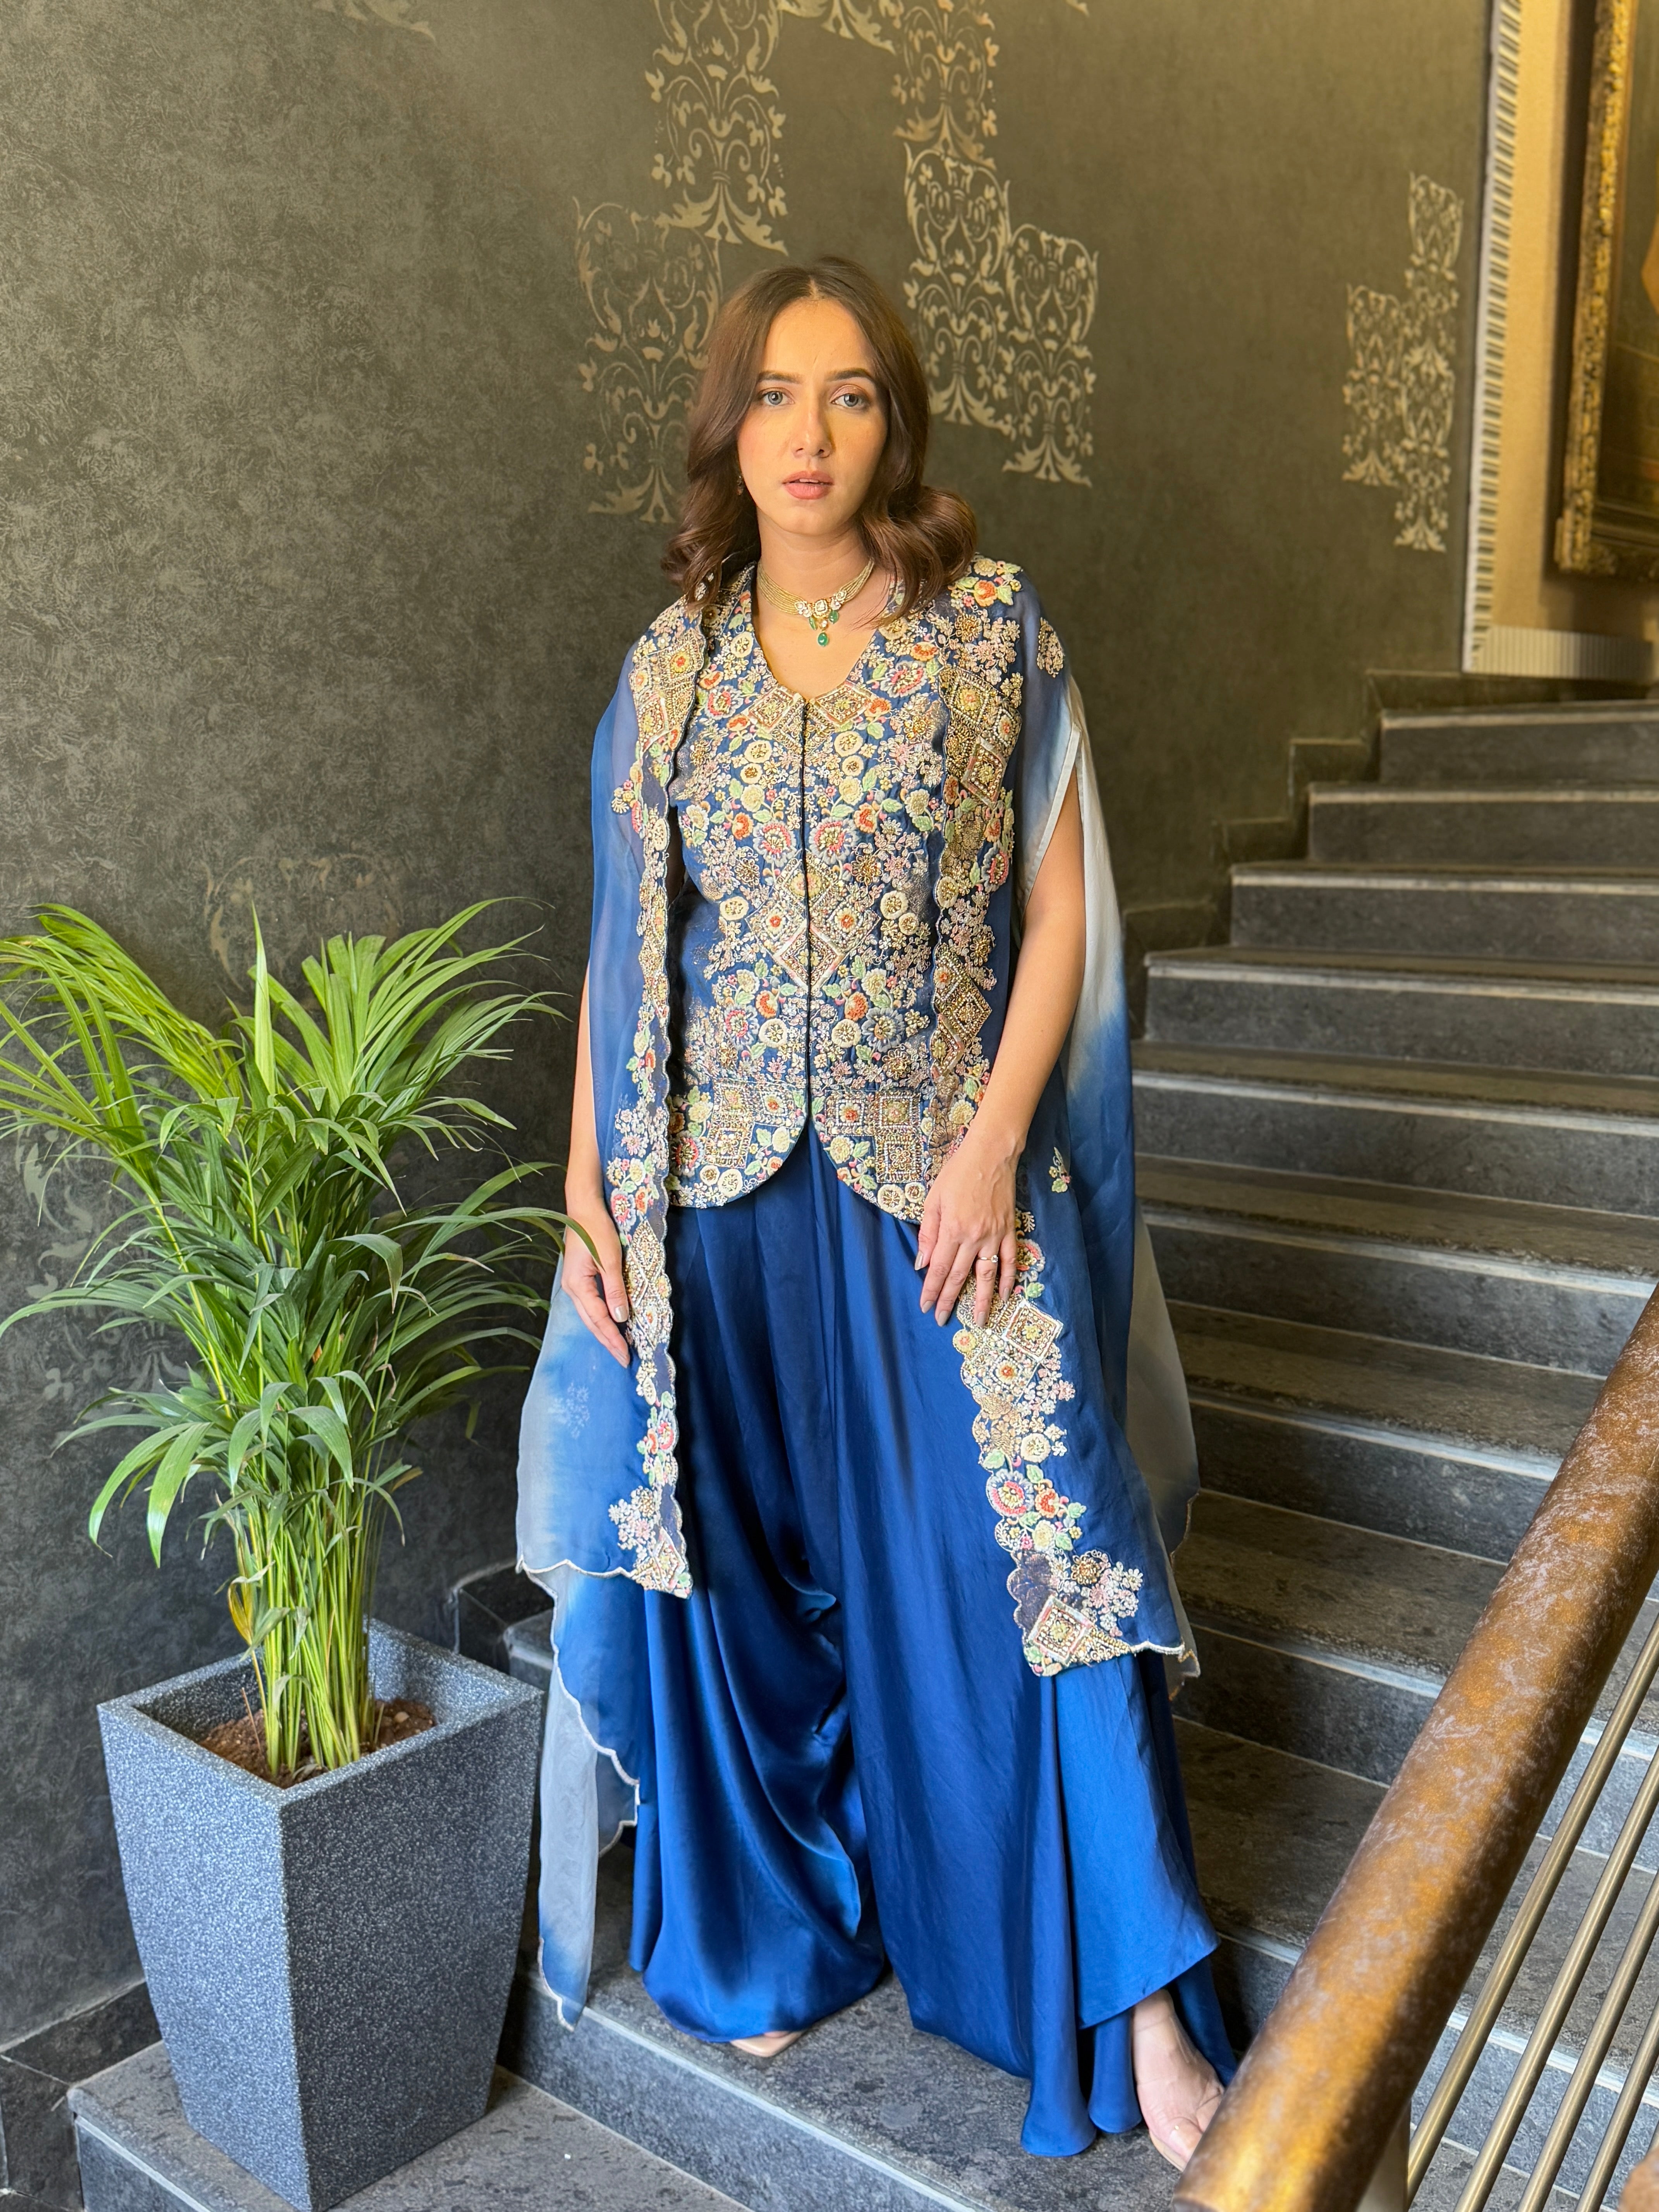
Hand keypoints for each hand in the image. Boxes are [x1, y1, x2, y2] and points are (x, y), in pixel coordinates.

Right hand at [564, 1187, 630, 1365]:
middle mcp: (571, 1288)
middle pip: (591, 1322)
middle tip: (624, 1360)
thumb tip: (621, 1317)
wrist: (583, 1208)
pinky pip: (590, 1305)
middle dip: (608, 1342)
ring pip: (589, 1315)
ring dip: (604, 1332)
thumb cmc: (596, 1229)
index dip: (612, 1338)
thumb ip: (615, 1289)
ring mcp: (573, 1284)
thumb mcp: (609, 1259)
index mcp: (577, 1285)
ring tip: (618, 1348)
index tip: (625, 1355)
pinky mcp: (579, 1278)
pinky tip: (610, 1324)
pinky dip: (601, 1318)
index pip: (598, 1319)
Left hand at [916, 1123, 1019, 1328]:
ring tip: (980, 1321)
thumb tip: (922, 1263)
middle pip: (960, 1276)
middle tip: (942, 1320)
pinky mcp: (1009, 1230)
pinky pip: (1010, 1260)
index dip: (932, 1290)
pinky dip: (1009, 1279)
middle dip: (949, 1301)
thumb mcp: (934, 1199)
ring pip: (988, 1275)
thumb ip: (928, 1233)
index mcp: (952, 1229)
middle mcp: (974, 1237)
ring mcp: (994, 1236)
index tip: (926, 1307)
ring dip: (982, 1301)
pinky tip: (1006, 1295)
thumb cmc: (957, 1173)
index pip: (940, 1269)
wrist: (991, 1154)